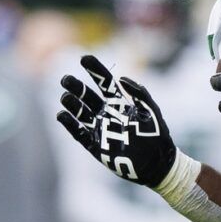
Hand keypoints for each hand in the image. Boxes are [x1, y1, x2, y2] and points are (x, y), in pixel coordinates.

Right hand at [57, 54, 177, 185]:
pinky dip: (70, 124)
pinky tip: (62, 114)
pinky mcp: (96, 146)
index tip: (84, 58)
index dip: (95, 70)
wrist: (158, 164)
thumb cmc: (157, 135)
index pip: (104, 82)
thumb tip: (121, 78)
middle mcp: (107, 114)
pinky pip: (79, 133)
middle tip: (66, 79)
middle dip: (76, 87)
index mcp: (120, 103)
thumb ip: (140, 93)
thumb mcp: (151, 111)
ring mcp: (100, 129)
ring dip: (71, 104)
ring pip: (80, 113)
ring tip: (65, 96)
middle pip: (87, 96)